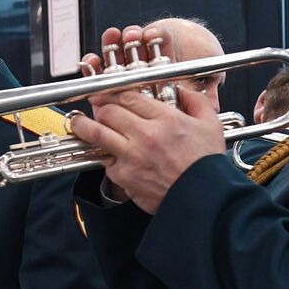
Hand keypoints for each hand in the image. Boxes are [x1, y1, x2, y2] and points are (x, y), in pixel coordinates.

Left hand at [68, 24, 224, 213]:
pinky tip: (101, 150)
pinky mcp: (124, 177)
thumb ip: (195, 101)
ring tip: (77, 123)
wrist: (202, 199)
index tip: (106, 92)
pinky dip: (102, 154)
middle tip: (96, 106)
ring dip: (84, 126)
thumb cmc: (206, 164)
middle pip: (108, 112)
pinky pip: (105, 160)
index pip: (128, 97)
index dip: (112, 92)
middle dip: (99, 106)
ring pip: (97, 134)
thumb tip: (181, 90)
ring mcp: (132, 157)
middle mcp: (146, 136)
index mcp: (166, 119)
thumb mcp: (210, 124)